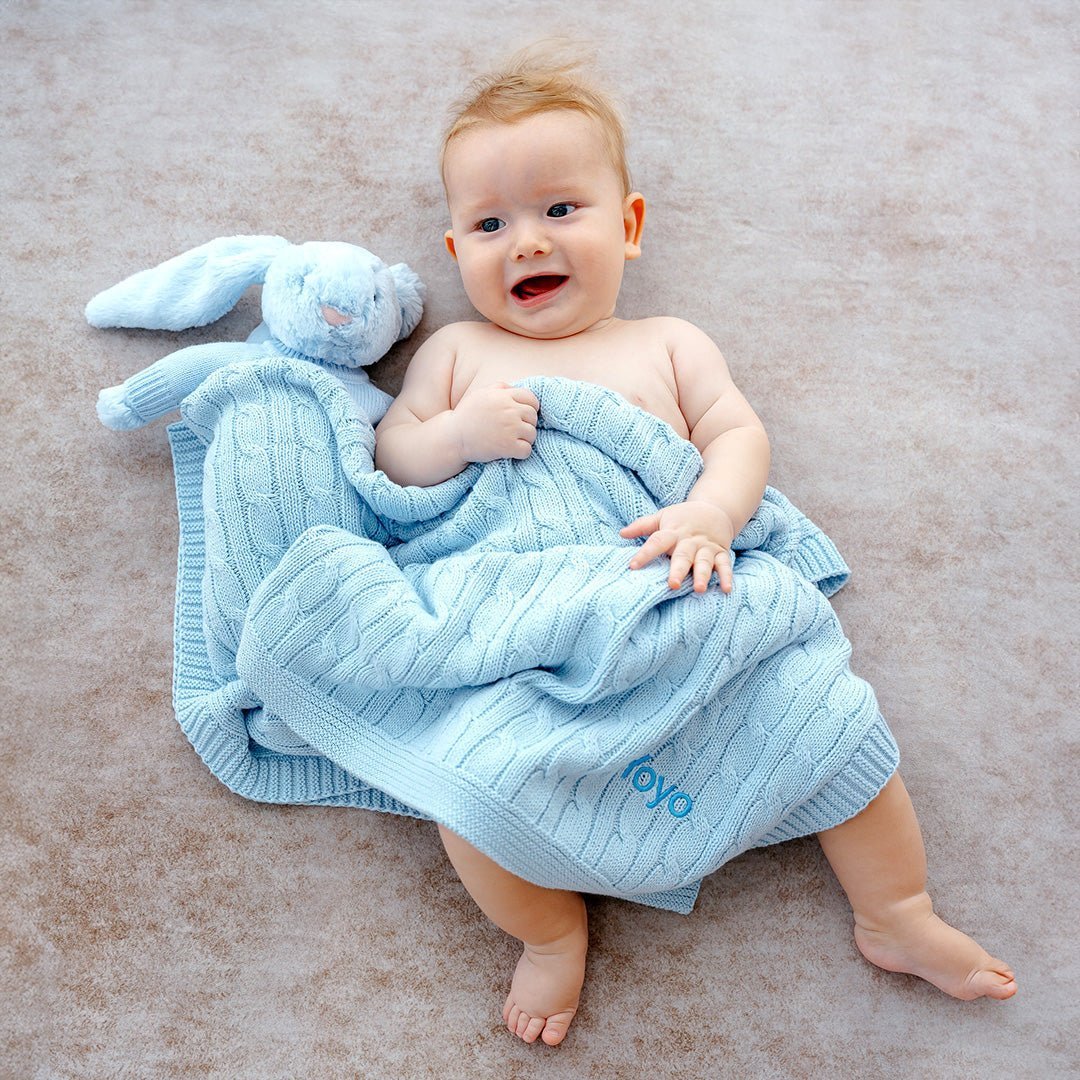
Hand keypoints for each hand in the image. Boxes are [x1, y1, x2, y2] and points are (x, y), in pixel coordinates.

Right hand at [452, 382, 539, 462]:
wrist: (453, 438)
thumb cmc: (467, 416)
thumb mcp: (480, 394)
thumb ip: (499, 388)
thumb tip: (515, 388)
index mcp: (503, 396)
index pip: (531, 399)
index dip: (530, 407)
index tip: (522, 416)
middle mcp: (509, 410)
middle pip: (533, 417)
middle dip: (527, 424)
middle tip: (515, 430)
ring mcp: (510, 429)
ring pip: (532, 434)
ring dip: (525, 439)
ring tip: (512, 441)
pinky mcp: (508, 447)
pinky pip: (527, 450)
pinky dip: (521, 453)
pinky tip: (511, 451)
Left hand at [621, 500, 735, 593]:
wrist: (715, 508)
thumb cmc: (683, 517)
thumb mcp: (662, 517)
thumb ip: (642, 526)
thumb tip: (621, 533)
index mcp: (673, 532)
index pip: (656, 542)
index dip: (644, 554)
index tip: (633, 566)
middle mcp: (690, 541)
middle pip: (683, 556)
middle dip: (678, 570)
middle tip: (673, 584)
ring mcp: (706, 547)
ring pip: (704, 562)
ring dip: (702, 575)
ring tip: (699, 588)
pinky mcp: (721, 552)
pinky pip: (724, 565)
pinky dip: (726, 577)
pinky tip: (725, 589)